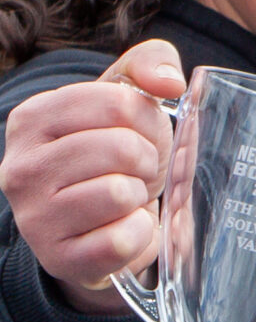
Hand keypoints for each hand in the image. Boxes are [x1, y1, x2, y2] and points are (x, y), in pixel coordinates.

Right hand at [0, 41, 184, 313]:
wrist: (97, 223)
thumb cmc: (114, 153)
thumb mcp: (127, 98)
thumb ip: (149, 63)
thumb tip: (168, 81)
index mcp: (32, 118)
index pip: (119, 103)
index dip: (149, 121)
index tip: (139, 135)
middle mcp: (20, 166)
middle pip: (123, 148)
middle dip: (148, 160)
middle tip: (136, 171)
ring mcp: (33, 217)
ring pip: (119, 193)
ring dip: (139, 196)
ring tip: (125, 197)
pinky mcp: (59, 258)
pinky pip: (123, 239)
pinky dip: (139, 233)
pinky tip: (121, 227)